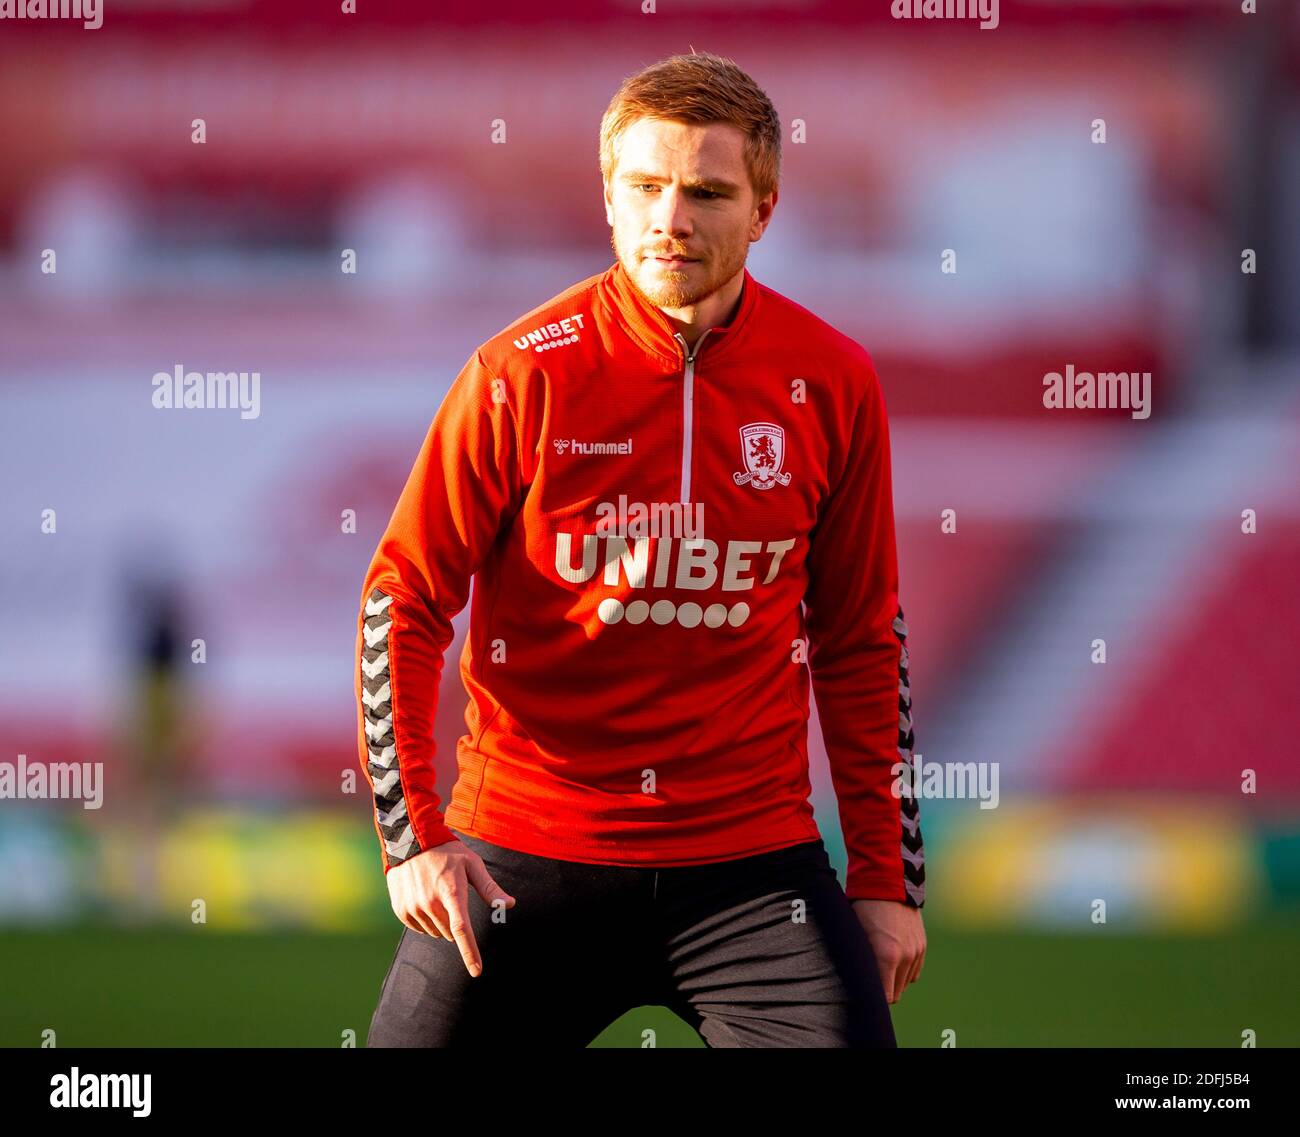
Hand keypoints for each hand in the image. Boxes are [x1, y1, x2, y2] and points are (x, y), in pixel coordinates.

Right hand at [385, 838, 516, 977]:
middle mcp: (430, 903)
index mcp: (451, 893)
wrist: (411, 840)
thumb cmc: (447, 852)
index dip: (470, 953)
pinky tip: (424, 897)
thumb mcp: (472, 864)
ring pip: (435, 932)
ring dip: (441, 921)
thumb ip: (490, 888)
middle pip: (450, 933)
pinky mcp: (401, 910)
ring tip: (437, 893)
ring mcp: (413, 908)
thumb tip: (510, 904)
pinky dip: (426, 919)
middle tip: (452, 896)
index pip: (462, 930)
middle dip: (456, 922)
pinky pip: (419, 927)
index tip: (477, 971)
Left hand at [851, 899, 924, 1003]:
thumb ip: (860, 960)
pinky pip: (915, 971)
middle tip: (868, 978)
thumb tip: (856, 981)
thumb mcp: (856, 934)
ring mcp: (916, 951)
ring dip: (894, 980)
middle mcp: (906, 957)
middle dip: (883, 990)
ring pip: (906, 983)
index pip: (886, 997)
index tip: (864, 993)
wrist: (888, 882)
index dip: (874, 998)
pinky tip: (892, 958)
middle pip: (897, 993)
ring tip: (879, 965)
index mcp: (887, 956)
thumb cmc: (863, 908)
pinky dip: (905, 970)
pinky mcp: (922, 945)